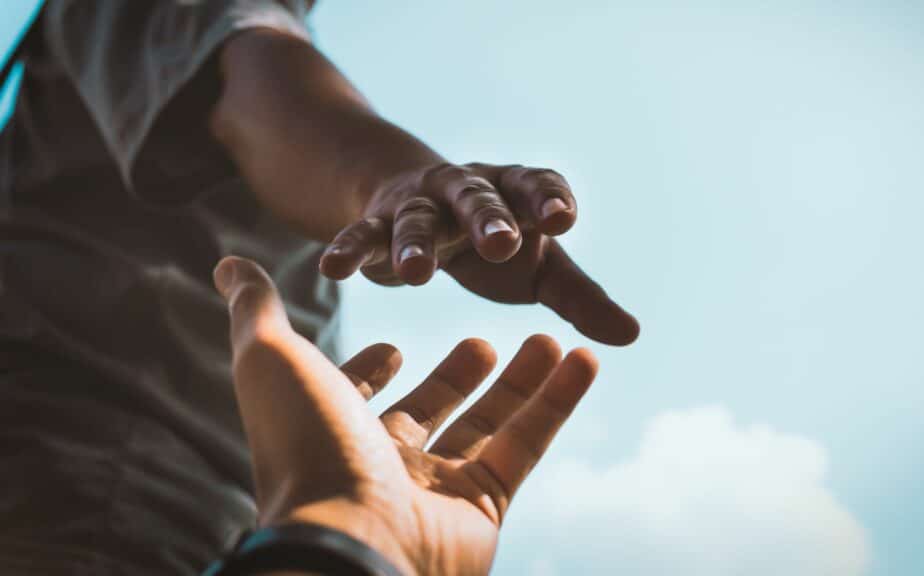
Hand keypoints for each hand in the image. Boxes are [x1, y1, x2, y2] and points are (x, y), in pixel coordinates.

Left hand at [213, 256, 598, 574]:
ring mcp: (434, 489)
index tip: (393, 347)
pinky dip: (557, 402)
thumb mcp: (272, 360)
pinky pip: (525, 446)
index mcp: (331, 431)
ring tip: (550, 338)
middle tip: (483, 342)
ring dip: (521, 382)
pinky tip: (583, 359)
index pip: (355, 397)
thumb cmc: (307, 446)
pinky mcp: (483, 507)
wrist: (351, 540)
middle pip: (430, 410)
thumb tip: (229, 263)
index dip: (371, 372)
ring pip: (487, 426)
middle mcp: (381, 463)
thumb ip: (256, 310)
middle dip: (457, 376)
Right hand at [318, 163, 639, 345]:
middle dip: (489, 219)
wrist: (422, 205)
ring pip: (417, 220)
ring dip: (415, 243)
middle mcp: (468, 191)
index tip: (563, 219)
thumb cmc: (495, 242)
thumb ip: (580, 298)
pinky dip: (348, 249)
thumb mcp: (540, 267)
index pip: (536, 187)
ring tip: (415, 275)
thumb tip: (631, 336)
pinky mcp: (378, 223)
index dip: (548, 200)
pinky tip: (332, 269)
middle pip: (479, 199)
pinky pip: (361, 235)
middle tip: (502, 243)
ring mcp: (420, 205)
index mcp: (516, 194)